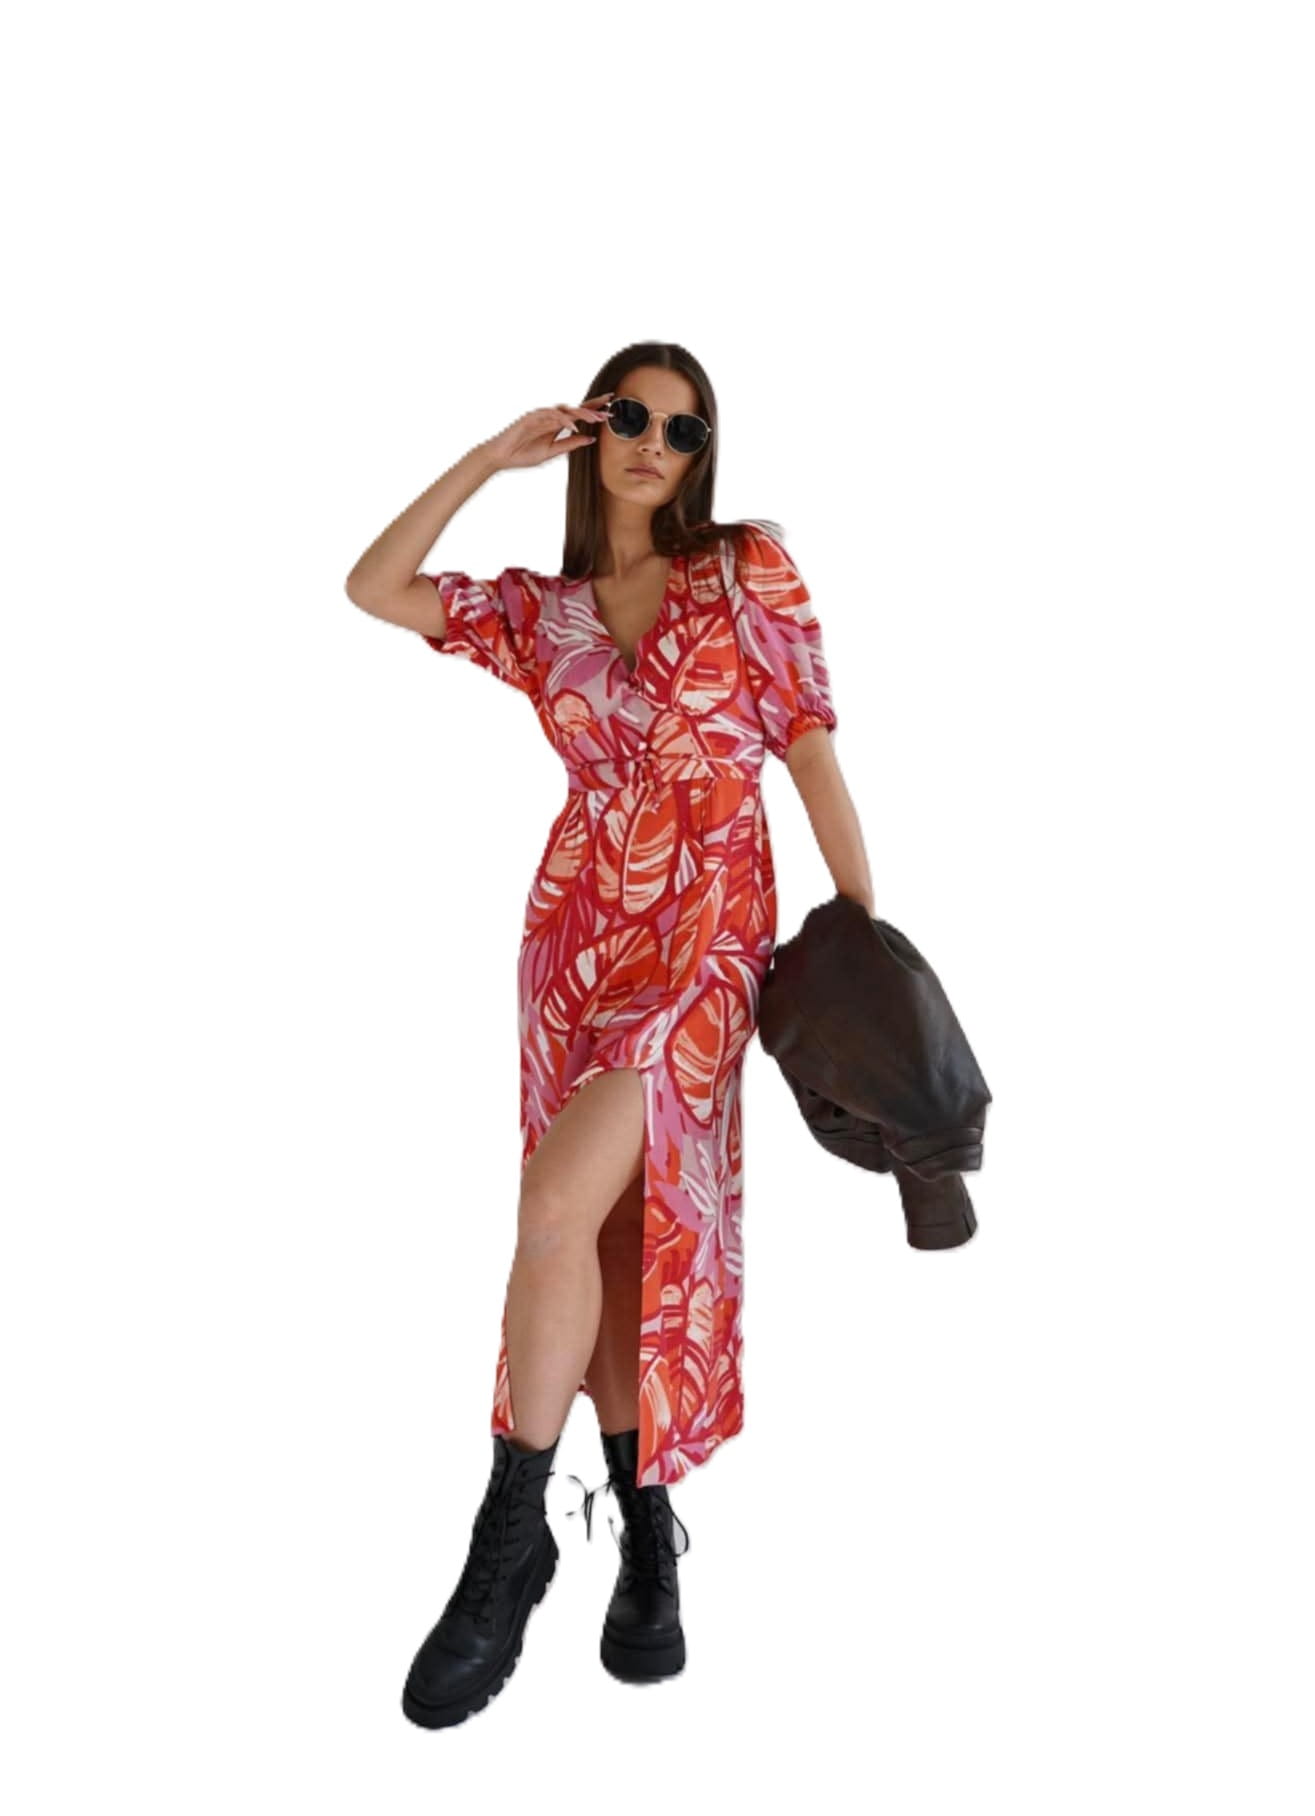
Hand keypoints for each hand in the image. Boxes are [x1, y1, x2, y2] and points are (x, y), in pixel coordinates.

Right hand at [483, 393, 613, 470]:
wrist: (501, 457)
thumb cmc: (523, 454)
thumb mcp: (552, 452)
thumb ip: (570, 444)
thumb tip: (591, 438)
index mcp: (556, 425)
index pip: (577, 415)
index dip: (593, 411)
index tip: (609, 409)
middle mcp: (550, 417)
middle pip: (574, 409)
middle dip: (592, 407)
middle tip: (609, 408)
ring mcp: (540, 416)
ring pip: (565, 410)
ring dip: (581, 413)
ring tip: (596, 418)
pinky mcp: (531, 418)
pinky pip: (550, 416)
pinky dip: (562, 420)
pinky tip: (573, 425)